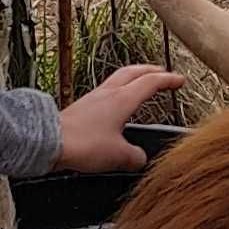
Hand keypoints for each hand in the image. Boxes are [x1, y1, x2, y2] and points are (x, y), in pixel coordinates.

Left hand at [52, 64, 176, 173]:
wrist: (48, 141)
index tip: (180, 80)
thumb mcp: (118, 156)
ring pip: (117, 79)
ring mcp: (92, 98)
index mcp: (122, 99)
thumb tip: (140, 158)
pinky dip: (116, 93)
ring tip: (139, 85)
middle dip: (150, 70)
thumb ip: (135, 157)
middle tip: (161, 73)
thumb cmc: (82, 144)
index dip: (168, 80)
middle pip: (133, 72)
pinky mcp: (80, 108)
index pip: (151, 83)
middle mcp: (108, 94)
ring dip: (132, 78)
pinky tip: (115, 106)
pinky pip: (104, 93)